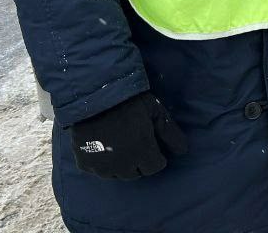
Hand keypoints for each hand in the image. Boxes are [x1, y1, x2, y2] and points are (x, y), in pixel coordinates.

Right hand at [68, 92, 187, 179]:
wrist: (94, 94)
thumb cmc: (129, 100)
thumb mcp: (155, 111)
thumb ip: (170, 133)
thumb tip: (183, 151)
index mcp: (142, 152)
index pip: (155, 167)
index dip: (156, 155)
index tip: (151, 143)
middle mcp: (122, 164)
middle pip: (136, 172)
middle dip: (139, 160)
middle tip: (134, 141)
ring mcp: (101, 166)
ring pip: (117, 174)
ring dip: (120, 163)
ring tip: (118, 143)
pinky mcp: (84, 163)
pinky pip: (96, 170)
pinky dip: (100, 161)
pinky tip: (101, 145)